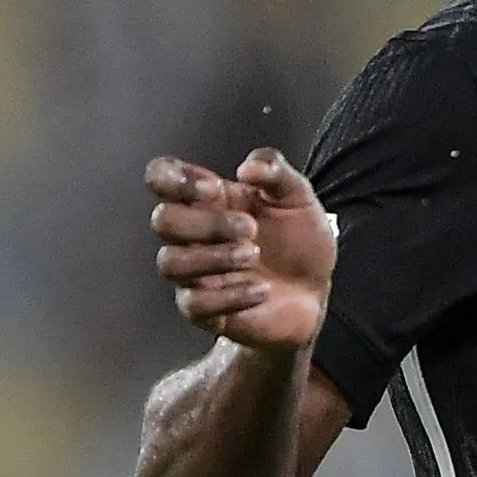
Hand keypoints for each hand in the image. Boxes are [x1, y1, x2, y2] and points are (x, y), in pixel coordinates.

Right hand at [144, 148, 334, 349]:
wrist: (316, 290)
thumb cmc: (299, 241)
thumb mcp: (298, 196)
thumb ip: (275, 171)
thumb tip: (248, 167)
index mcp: (209, 200)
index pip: (161, 177)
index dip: (172, 179)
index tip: (214, 189)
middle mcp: (193, 235)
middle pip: (163, 221)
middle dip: (206, 223)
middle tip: (251, 228)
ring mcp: (195, 273)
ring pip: (170, 263)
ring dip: (214, 258)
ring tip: (254, 255)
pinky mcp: (204, 310)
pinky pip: (194, 304)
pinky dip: (230, 295)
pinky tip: (260, 289)